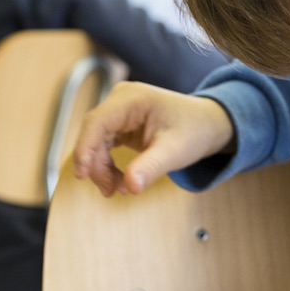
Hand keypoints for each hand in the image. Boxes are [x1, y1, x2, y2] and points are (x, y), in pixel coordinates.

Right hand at [72, 81, 233, 195]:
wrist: (207, 124)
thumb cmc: (194, 131)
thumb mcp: (175, 151)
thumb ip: (151, 167)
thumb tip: (130, 186)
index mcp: (131, 98)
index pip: (97, 122)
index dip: (85, 149)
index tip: (81, 175)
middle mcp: (120, 100)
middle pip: (93, 134)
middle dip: (97, 165)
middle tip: (111, 191)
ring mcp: (118, 111)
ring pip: (96, 142)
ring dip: (102, 168)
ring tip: (120, 189)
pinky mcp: (120, 124)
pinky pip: (104, 146)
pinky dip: (108, 165)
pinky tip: (120, 181)